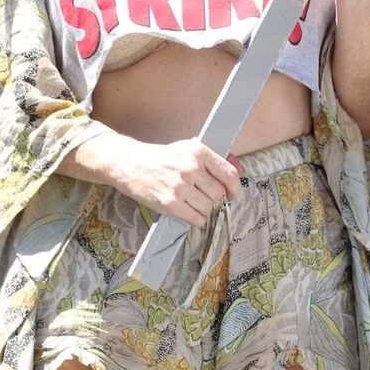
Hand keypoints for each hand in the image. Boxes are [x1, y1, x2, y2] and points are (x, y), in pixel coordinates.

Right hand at [112, 138, 241, 227]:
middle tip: (201, 195)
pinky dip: (196, 219)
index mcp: (198, 151)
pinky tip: (187, 211)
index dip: (235, 188)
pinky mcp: (170, 204)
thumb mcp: (186, 150)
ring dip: (203, 209)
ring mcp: (180, 187)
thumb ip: (213, 160)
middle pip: (218, 194)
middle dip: (213, 198)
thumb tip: (240, 169)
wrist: (128, 164)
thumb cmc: (159, 158)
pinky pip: (196, 219)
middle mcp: (190, 168)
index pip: (229, 174)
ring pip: (208, 208)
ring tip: (190, 201)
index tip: (232, 194)